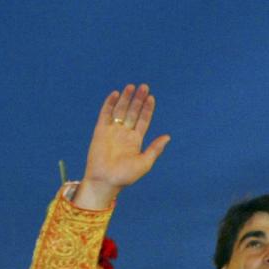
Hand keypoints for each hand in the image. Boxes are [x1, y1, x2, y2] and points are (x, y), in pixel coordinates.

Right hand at [75, 83, 171, 209]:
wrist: (105, 181)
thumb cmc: (125, 176)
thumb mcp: (145, 163)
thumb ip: (155, 149)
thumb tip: (168, 137)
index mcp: (136, 140)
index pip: (143, 120)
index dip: (147, 109)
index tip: (152, 97)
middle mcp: (124, 134)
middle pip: (133, 112)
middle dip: (138, 100)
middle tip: (144, 86)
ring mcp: (112, 131)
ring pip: (120, 110)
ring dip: (126, 98)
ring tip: (132, 86)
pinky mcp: (100, 131)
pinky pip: (105, 114)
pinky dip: (109, 104)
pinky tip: (115, 94)